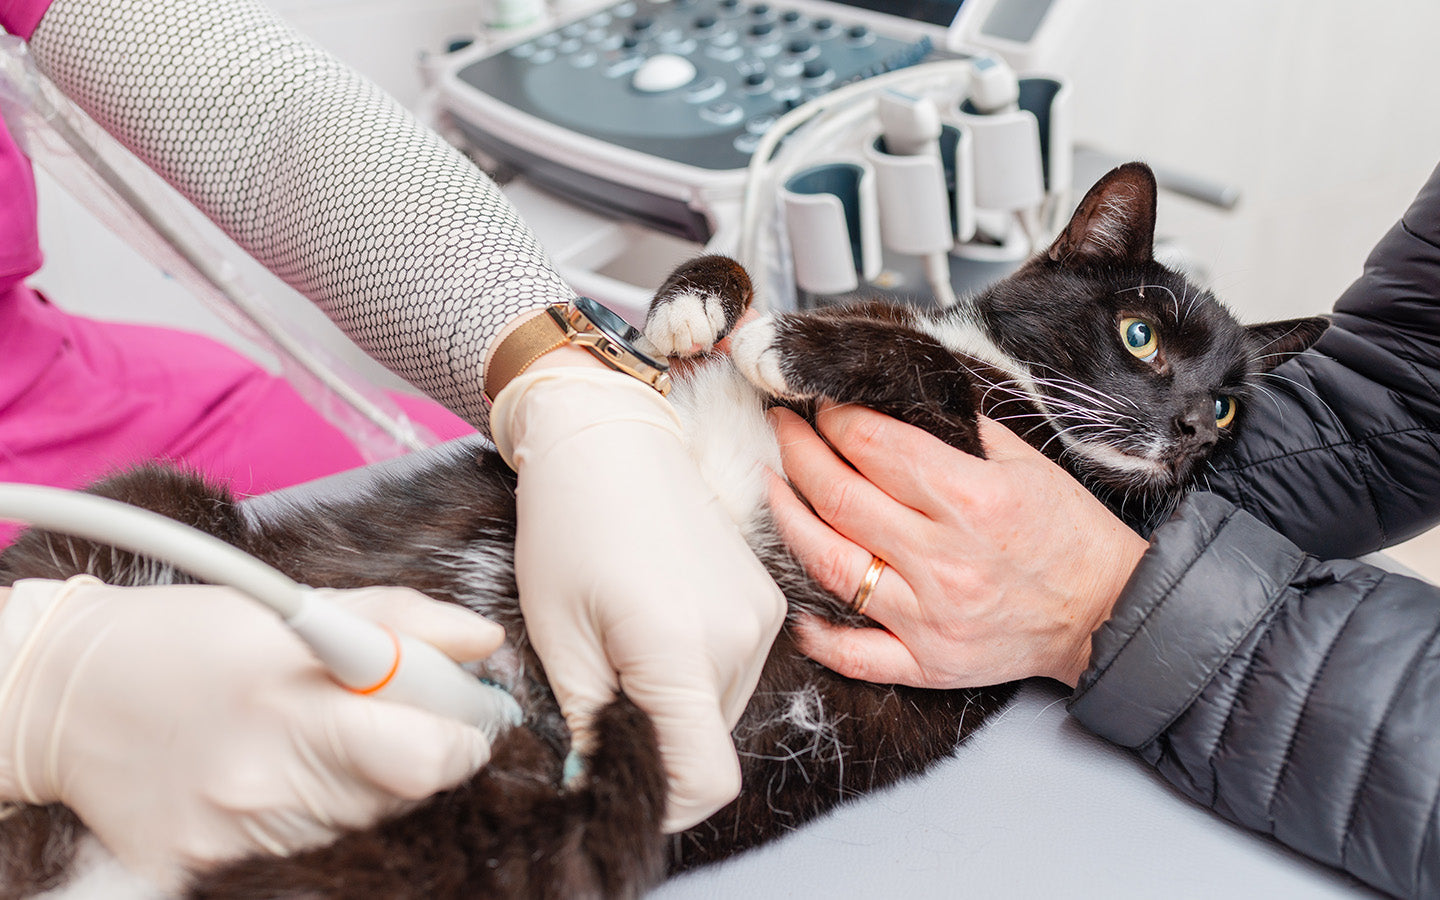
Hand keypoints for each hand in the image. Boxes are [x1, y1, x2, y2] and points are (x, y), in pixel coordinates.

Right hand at [0, 579, 503, 888]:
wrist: (62, 694)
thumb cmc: (187, 637)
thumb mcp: (294, 602)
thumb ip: (404, 620)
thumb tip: (485, 642)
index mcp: (295, 704)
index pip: (430, 756)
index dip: (465, 735)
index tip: (463, 713)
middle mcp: (265, 781)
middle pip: (404, 793)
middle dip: (417, 751)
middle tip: (379, 714)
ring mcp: (233, 836)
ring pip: (357, 821)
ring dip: (360, 781)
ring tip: (306, 734)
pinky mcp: (202, 869)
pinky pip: (301, 847)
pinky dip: (306, 811)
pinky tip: (267, 771)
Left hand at [491, 367, 784, 832]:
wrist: (612, 437)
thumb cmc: (569, 524)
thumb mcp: (556, 632)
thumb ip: (585, 722)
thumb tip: (596, 783)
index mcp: (679, 647)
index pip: (704, 778)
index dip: (660, 802)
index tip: (616, 784)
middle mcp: (739, 637)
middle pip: (710, 746)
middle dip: (658, 747)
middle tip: (602, 702)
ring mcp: (762, 617)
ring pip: (723, 711)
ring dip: (676, 709)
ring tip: (624, 653)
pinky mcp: (768, 601)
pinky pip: (735, 672)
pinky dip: (695, 676)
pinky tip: (653, 630)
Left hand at [768, 405, 1146, 688]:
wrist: (1107, 612)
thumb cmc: (1069, 535)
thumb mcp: (1025, 463)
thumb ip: (959, 430)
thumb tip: (895, 400)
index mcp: (971, 499)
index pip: (873, 446)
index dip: (832, 418)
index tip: (816, 403)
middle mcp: (944, 558)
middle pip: (839, 496)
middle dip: (797, 452)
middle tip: (780, 428)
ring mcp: (930, 615)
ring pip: (830, 564)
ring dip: (788, 519)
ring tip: (772, 486)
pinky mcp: (927, 662)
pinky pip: (854, 653)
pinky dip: (816, 632)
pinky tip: (792, 603)